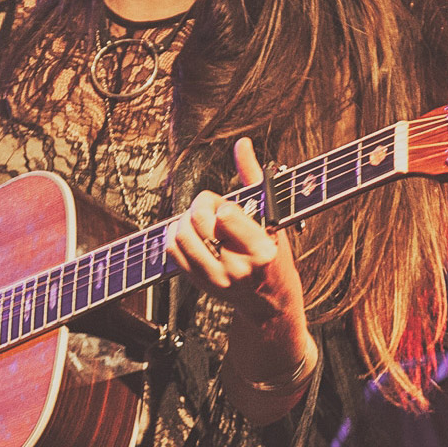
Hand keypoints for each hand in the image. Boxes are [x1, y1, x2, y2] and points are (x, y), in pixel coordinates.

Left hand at [166, 138, 303, 322]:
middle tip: (212, 209)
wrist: (270, 303)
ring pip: (180, 236)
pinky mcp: (200, 284)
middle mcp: (237, 267)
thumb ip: (254, 179)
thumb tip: (242, 143)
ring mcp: (215, 278)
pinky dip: (175, 235)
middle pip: (198, 221)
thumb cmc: (274, 255)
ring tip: (200, 221)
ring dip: (184, 220)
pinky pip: (172, 252)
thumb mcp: (273, 219)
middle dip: (201, 205)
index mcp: (261, 249)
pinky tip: (189, 233)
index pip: (225, 215)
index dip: (222, 204)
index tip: (229, 208)